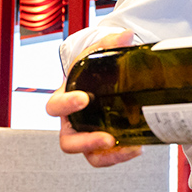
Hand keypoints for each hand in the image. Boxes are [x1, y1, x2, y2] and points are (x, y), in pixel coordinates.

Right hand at [46, 30, 142, 167]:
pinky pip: (105, 156)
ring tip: (128, 149)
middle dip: (86, 142)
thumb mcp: (97, 54)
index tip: (83, 99)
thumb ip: (110, 43)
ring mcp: (86, 135)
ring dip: (107, 156)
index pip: (55, 107)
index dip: (66, 105)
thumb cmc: (90, 70)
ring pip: (88, 155)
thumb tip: (126, 35)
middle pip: (68, 142)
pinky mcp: (101, 143)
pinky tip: (136, 147)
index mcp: (64, 99)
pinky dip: (120, 155)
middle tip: (106, 138)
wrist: (99, 80)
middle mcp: (71, 122)